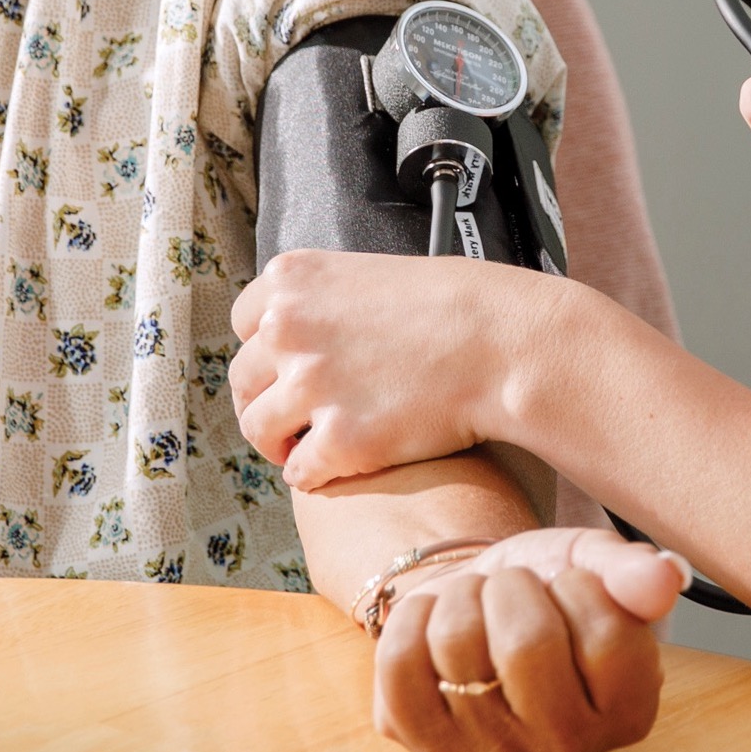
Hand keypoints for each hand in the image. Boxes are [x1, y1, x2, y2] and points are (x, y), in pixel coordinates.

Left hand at [233, 249, 594, 490]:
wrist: (508, 343)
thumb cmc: (460, 307)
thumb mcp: (373, 277)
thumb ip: (324, 303)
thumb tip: (296, 341)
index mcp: (293, 279)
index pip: (244, 322)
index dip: (267, 352)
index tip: (285, 369)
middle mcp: (289, 328)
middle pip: (243, 379)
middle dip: (266, 402)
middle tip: (293, 419)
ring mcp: (311, 385)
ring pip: (259, 430)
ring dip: (283, 442)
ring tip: (311, 445)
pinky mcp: (340, 439)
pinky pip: (299, 472)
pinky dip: (317, 474)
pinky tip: (345, 464)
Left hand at [377, 527, 682, 751]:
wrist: (478, 605)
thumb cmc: (546, 589)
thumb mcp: (593, 563)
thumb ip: (632, 570)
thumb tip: (664, 577)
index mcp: (629, 711)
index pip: (609, 637)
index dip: (580, 587)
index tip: (570, 587)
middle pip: (528, 646)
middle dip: (512, 588)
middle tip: (513, 590)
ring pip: (457, 646)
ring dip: (462, 597)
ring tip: (477, 606)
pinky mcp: (427, 748)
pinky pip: (399, 667)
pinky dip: (411, 621)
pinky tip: (433, 625)